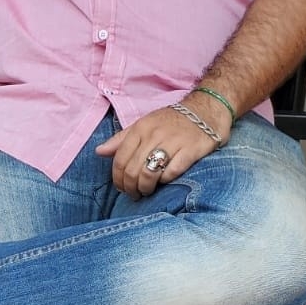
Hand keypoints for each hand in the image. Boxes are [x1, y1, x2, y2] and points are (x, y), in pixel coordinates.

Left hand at [95, 103, 227, 197]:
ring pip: (149, 173)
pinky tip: (164, 183)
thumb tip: (99, 152)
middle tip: (134, 194)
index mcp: (140, 128)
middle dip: (130, 187)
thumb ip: (121, 139)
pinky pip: (171, 173)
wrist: (206, 110)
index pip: (120, 159)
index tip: (122, 187)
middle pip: (132, 170)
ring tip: (147, 192)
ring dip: (145, 188)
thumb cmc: (172, 121)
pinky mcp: (191, 150)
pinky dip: (165, 182)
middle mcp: (154, 134)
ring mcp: (173, 142)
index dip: (118, 179)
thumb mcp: (144, 125)